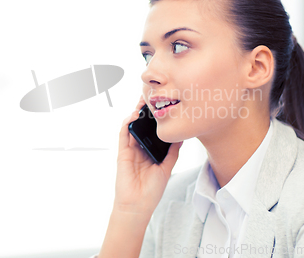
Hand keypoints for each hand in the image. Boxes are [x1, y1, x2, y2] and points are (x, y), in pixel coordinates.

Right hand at [114, 95, 182, 215]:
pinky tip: (133, 116)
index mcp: (150, 151)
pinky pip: (123, 135)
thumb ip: (172, 152)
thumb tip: (181, 137)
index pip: (153, 131)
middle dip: (146, 112)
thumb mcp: (167, 168)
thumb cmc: (151, 190)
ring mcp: (130, 150)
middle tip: (152, 97)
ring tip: (143, 101)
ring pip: (132, 126)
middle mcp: (140, 148)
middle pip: (142, 125)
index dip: (157, 119)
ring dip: (136, 113)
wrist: (138, 205)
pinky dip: (126, 124)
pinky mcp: (122, 153)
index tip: (164, 106)